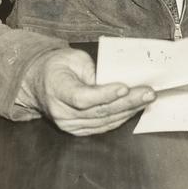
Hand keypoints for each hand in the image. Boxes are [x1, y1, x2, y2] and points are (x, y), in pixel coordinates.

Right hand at [18, 47, 155, 135]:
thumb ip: (92, 69)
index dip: (105, 94)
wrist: (38, 83)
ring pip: (104, 121)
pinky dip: (121, 117)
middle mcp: (61, 112)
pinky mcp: (78, 130)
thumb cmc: (57, 66)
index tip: (124, 87)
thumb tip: (114, 80)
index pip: (82, 98)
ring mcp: (69, 125)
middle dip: (128, 101)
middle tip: (148, 92)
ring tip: (147, 98)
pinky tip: (135, 108)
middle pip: (99, 111)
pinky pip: (103, 126)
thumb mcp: (72, 58)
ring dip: (129, 110)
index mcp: (57, 89)